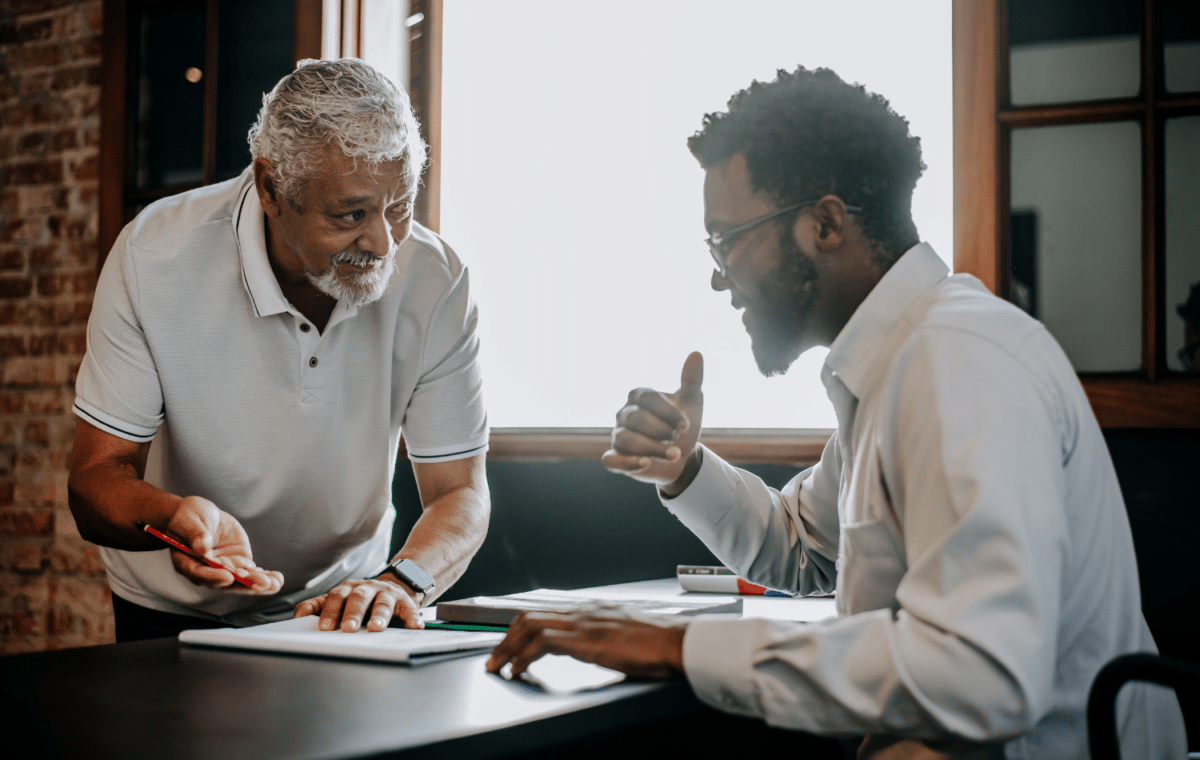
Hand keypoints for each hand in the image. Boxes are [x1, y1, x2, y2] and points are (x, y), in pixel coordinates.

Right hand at [164, 495, 283, 592]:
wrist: (200, 516)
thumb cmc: (188, 518)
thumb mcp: (188, 522)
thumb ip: (195, 535)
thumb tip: (202, 547)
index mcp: (187, 563)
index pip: (199, 574)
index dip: (213, 577)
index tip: (228, 576)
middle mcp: (207, 571)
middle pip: (225, 581)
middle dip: (245, 584)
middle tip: (262, 583)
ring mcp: (224, 568)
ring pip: (241, 580)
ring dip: (258, 583)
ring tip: (275, 584)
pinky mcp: (238, 562)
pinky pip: (251, 571)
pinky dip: (264, 575)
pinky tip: (276, 579)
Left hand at [292, 576, 422, 631]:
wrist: (393, 588)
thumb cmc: (361, 602)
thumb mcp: (339, 601)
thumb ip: (318, 607)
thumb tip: (297, 617)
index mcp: (348, 589)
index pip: (336, 597)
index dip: (330, 611)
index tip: (324, 627)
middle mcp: (367, 588)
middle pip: (359, 598)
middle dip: (353, 613)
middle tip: (348, 629)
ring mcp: (387, 594)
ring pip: (383, 602)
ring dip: (379, 615)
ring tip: (376, 628)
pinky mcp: (405, 601)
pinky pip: (410, 608)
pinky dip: (412, 617)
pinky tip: (414, 626)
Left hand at [485, 605, 687, 678]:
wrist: (677, 641)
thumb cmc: (660, 643)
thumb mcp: (625, 635)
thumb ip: (605, 637)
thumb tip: (596, 647)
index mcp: (592, 609)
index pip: (545, 612)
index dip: (521, 628)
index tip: (509, 644)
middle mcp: (583, 610)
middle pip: (530, 615)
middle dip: (506, 637)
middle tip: (494, 657)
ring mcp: (583, 623)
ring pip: (530, 625)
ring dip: (508, 646)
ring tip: (498, 664)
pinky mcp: (586, 639)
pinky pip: (543, 643)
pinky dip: (524, 656)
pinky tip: (518, 669)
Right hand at [601, 352, 703, 489]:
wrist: (682, 457)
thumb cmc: (682, 426)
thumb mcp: (691, 402)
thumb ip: (692, 380)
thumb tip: (696, 354)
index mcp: (639, 396)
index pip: (648, 398)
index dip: (668, 413)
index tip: (686, 426)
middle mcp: (624, 413)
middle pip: (637, 419)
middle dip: (661, 431)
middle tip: (677, 439)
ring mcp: (618, 436)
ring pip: (626, 440)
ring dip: (652, 448)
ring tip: (674, 455)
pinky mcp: (616, 458)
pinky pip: (611, 460)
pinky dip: (626, 462)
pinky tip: (645, 463)